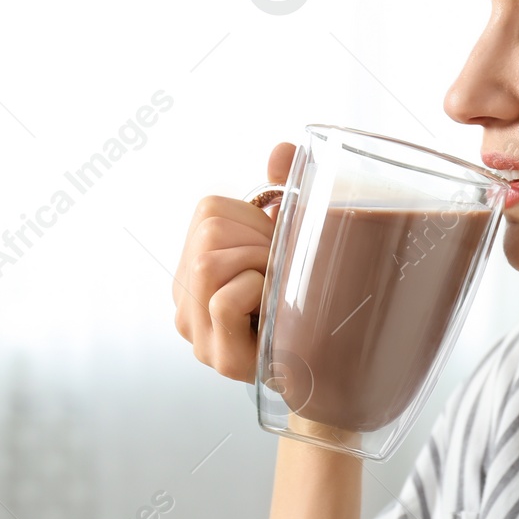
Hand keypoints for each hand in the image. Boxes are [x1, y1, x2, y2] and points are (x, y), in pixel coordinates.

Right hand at [173, 141, 295, 380]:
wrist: (334, 367)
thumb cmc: (310, 297)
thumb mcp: (292, 238)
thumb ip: (284, 191)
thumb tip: (282, 150)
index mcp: (195, 263)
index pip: (209, 210)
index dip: (254, 221)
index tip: (274, 252)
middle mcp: (184, 297)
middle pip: (209, 232)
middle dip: (258, 244)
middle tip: (277, 277)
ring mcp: (195, 330)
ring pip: (210, 261)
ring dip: (258, 268)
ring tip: (273, 295)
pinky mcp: (218, 357)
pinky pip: (226, 299)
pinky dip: (255, 294)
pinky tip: (269, 314)